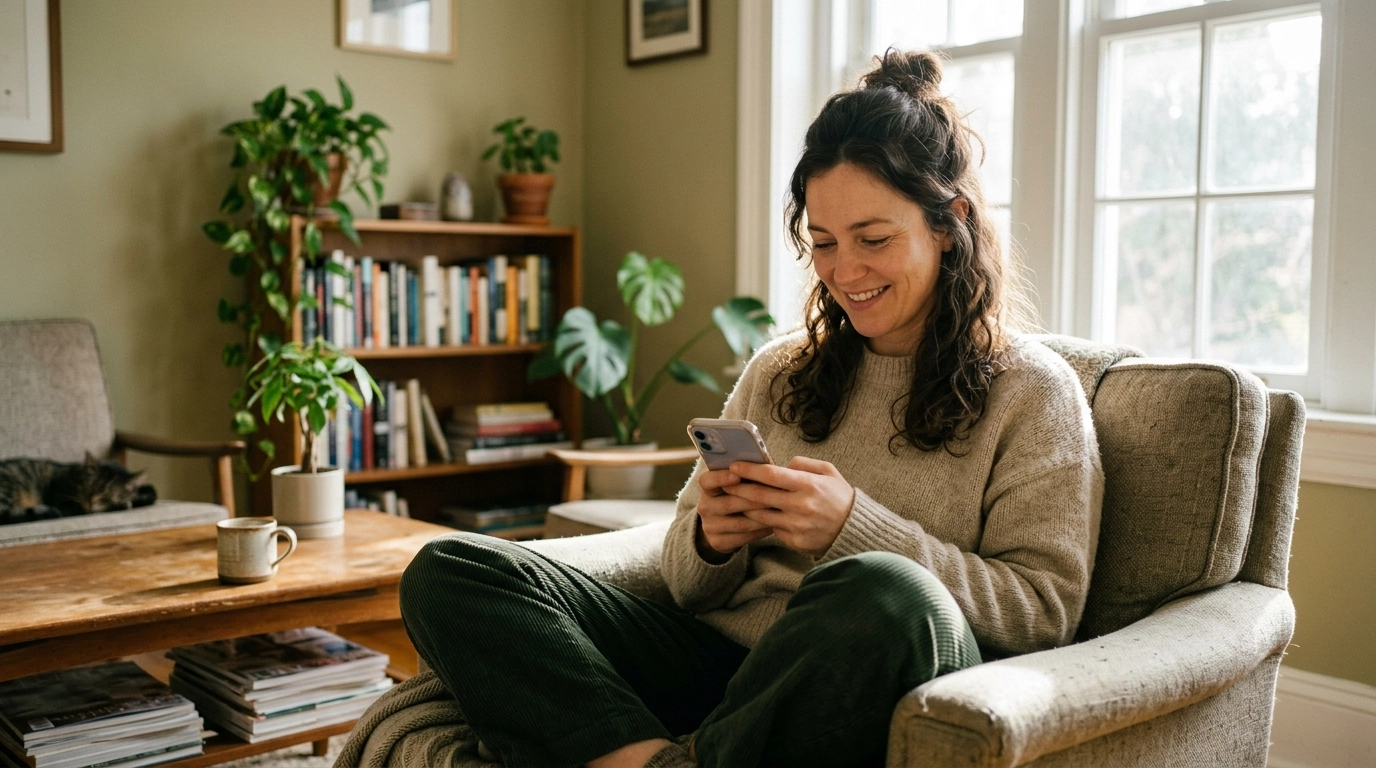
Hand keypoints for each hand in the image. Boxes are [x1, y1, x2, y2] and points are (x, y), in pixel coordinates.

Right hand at [695, 468, 773, 561]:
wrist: (722, 528)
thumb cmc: (737, 497)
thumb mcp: (735, 485)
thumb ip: (746, 476)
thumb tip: (770, 466)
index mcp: (707, 488)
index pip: (707, 481)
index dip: (721, 478)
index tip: (737, 475)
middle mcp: (704, 507)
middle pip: (729, 503)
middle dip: (754, 498)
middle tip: (776, 494)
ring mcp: (709, 526)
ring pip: (740, 522)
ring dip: (761, 516)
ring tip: (779, 511)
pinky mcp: (718, 542)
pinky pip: (743, 537)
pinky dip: (760, 531)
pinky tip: (773, 525)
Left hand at [723, 457, 854, 557]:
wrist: (855, 530)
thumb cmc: (839, 497)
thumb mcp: (828, 472)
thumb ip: (803, 464)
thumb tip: (780, 464)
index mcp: (808, 485)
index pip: (771, 475)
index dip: (749, 470)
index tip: (734, 465)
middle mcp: (800, 506)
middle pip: (759, 496)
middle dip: (739, 488)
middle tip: (726, 483)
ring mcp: (796, 526)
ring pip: (760, 515)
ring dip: (746, 507)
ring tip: (736, 499)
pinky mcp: (794, 542)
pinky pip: (772, 529)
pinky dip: (763, 522)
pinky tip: (756, 515)